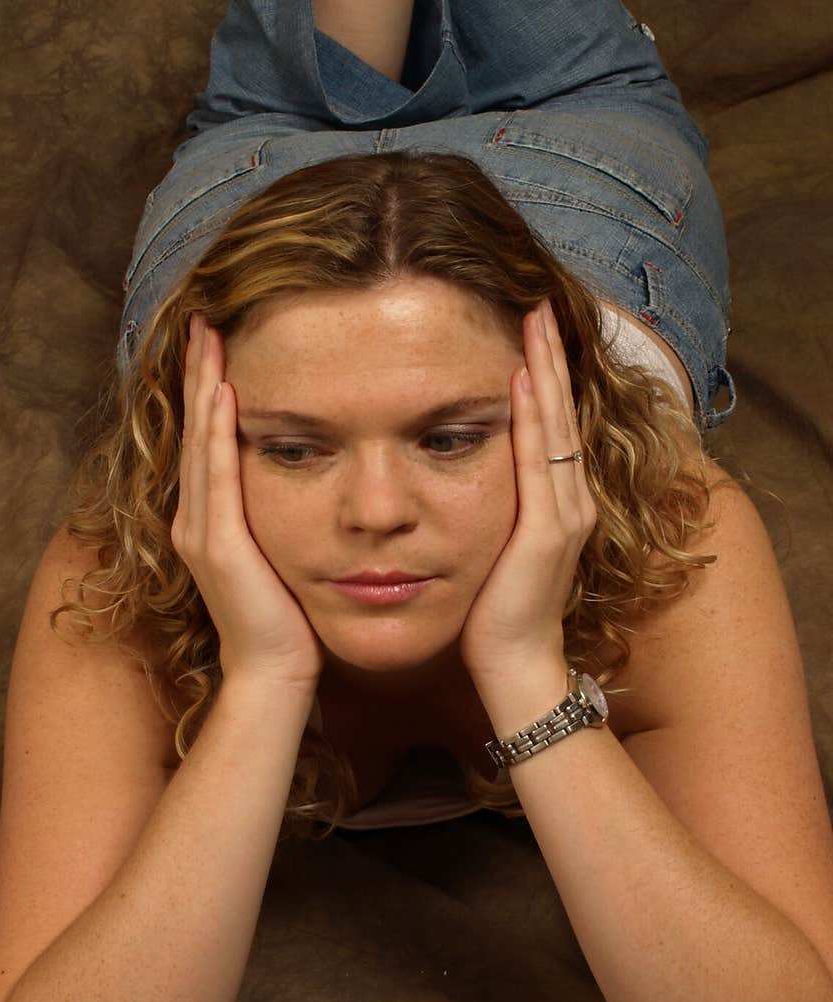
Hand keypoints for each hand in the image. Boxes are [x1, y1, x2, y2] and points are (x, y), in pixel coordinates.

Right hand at [170, 314, 324, 688]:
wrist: (275, 673)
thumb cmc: (289, 621)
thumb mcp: (285, 557)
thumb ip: (284, 519)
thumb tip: (314, 483)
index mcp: (211, 521)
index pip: (210, 441)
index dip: (211, 390)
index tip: (221, 344)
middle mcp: (196, 519)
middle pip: (196, 430)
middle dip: (200, 373)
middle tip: (205, 319)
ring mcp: (201, 531)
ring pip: (201, 443)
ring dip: (204, 386)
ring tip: (208, 337)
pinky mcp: (218, 544)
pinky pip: (218, 475)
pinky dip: (219, 431)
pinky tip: (227, 392)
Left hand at [459, 299, 597, 684]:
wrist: (517, 664)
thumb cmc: (500, 613)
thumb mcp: (497, 547)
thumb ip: (495, 508)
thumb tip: (464, 473)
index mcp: (559, 503)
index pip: (553, 425)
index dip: (545, 376)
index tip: (529, 330)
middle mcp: (571, 501)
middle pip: (562, 412)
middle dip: (550, 356)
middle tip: (537, 303)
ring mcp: (564, 514)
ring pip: (556, 426)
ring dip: (545, 370)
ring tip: (534, 320)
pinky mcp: (547, 533)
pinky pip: (539, 462)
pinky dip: (532, 418)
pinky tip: (521, 380)